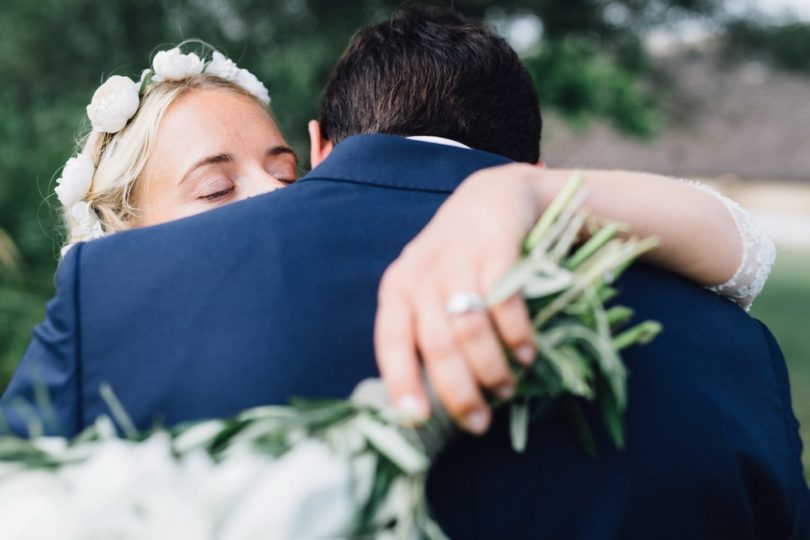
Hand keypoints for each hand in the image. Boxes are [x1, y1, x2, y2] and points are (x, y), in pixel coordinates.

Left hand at [375, 164, 554, 433]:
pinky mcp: (495, 247)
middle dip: (458, 390)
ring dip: (490, 367)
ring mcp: (457, 258)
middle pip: (436, 344)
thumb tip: (434, 397)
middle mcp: (421, 272)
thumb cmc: (460, 257)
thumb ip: (427, 329)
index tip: (416, 418)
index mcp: (398, 287)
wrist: (496, 196)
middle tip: (479, 422)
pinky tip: (527, 353)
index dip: (401, 381)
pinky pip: (503, 302)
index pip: (390, 340)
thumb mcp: (431, 287)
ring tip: (507, 387)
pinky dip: (516, 334)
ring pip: (469, 328)